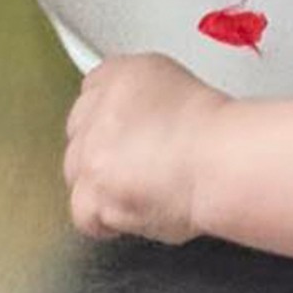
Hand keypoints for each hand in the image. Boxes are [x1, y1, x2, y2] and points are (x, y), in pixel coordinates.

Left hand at [64, 54, 226, 242]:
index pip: (93, 91)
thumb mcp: (178, 88)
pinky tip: (134, 211)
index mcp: (121, 72)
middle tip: (135, 166)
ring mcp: (90, 147)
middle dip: (102, 153)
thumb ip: (146, 100)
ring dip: (102, 186)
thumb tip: (140, 125)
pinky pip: (84, 212)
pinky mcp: (89, 189)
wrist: (214, 157)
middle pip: (80, 133)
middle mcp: (99, 105)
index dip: (111, 121)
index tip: (124, 135)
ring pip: (78, 173)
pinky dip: (106, 220)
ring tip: (140, 191)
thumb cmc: (214, 130)